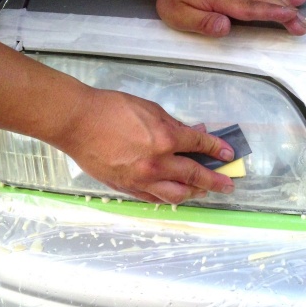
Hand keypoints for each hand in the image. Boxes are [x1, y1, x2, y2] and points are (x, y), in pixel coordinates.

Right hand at [60, 88, 234, 203]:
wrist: (77, 122)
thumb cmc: (111, 109)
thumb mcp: (149, 109)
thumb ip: (173, 125)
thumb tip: (191, 133)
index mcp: (165, 138)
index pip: (199, 145)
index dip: (217, 150)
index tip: (228, 154)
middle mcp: (157, 163)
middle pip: (194, 176)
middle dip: (215, 181)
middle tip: (228, 185)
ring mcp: (142, 178)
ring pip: (176, 193)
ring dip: (195, 193)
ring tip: (204, 192)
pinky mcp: (127, 187)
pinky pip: (154, 197)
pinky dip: (168, 196)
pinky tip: (176, 195)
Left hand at [154, 0, 305, 37]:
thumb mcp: (178, 15)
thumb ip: (202, 22)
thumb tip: (225, 27)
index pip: (248, 7)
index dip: (269, 12)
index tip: (288, 16)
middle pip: (263, 0)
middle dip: (285, 12)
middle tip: (302, 26)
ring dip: (287, 5)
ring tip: (303, 19)